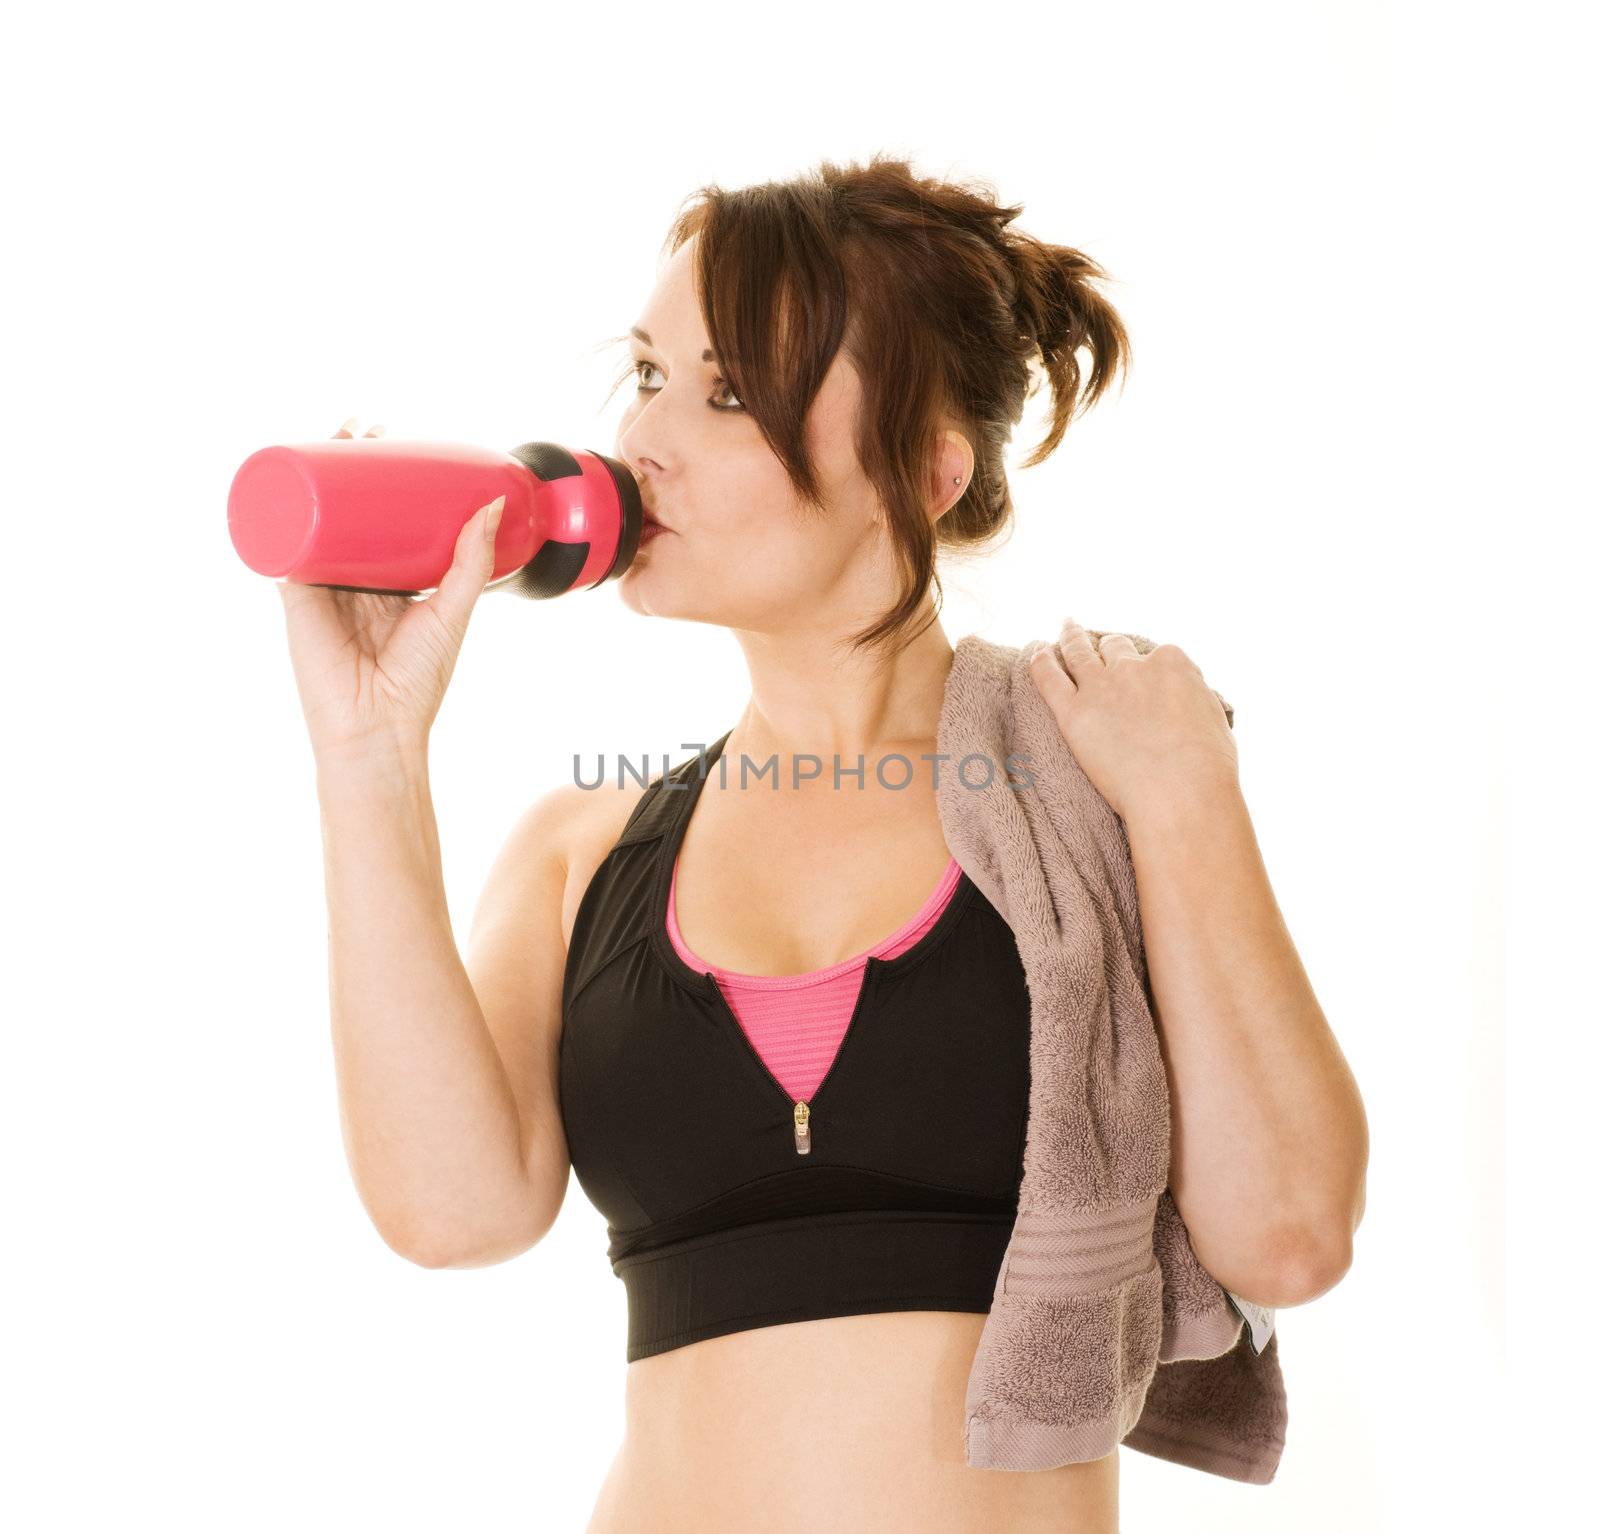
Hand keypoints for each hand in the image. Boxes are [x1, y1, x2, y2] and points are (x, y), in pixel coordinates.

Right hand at [276, 417, 506, 766]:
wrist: (376, 726)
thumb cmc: (417, 679)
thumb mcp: (453, 610)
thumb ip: (472, 561)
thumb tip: (494, 505)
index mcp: (389, 583)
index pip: (385, 521)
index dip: (387, 482)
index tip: (399, 443)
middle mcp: (352, 579)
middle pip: (347, 509)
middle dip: (350, 464)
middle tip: (366, 427)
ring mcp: (321, 584)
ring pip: (314, 516)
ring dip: (315, 473)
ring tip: (334, 434)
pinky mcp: (295, 594)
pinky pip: (280, 543)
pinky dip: (277, 509)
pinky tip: (282, 472)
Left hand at [1027, 618, 1238, 821]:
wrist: (1179, 793)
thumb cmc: (1206, 769)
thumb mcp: (1214, 722)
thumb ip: (1194, 704)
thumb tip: (1187, 709)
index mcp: (1173, 664)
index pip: (1157, 657)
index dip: (1151, 669)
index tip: (1148, 680)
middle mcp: (1134, 667)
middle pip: (1116, 648)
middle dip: (1109, 648)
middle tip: (1101, 645)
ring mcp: (1101, 687)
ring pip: (1079, 651)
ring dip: (1070, 638)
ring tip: (1065, 629)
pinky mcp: (1073, 713)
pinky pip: (1048, 677)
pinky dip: (1040, 660)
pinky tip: (1036, 652)